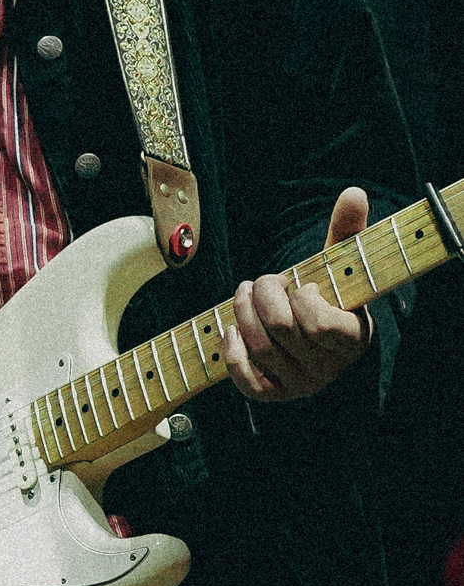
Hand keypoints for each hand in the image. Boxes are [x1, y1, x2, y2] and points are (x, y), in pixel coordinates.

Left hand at [225, 187, 373, 404]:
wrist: (319, 338)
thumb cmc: (329, 296)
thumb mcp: (338, 266)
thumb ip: (346, 232)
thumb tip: (354, 193)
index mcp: (352, 337)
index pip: (319, 324)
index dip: (302, 298)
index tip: (301, 285)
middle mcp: (328, 368)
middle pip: (281, 329)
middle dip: (263, 295)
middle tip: (261, 281)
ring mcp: (299, 384)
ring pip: (260, 348)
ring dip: (243, 312)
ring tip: (244, 293)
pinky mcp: (272, 393)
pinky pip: (246, 379)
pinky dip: (232, 350)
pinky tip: (230, 328)